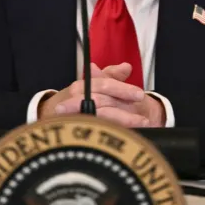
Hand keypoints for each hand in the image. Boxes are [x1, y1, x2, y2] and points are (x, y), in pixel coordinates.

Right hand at [38, 63, 164, 127]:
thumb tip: (126, 67)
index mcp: (80, 87)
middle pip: (101, 104)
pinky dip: (113, 134)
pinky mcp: (73, 134)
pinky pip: (96, 134)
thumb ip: (111, 76)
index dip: (122, 89)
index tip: (140, 95)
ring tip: (141, 127)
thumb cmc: (86, 101)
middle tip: (144, 118)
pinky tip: (129, 137)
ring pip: (100, 121)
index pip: (102, 84)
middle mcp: (73, 102)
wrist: (59, 120)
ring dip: (122, 124)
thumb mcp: (98, 86)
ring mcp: (72, 119)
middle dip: (124, 112)